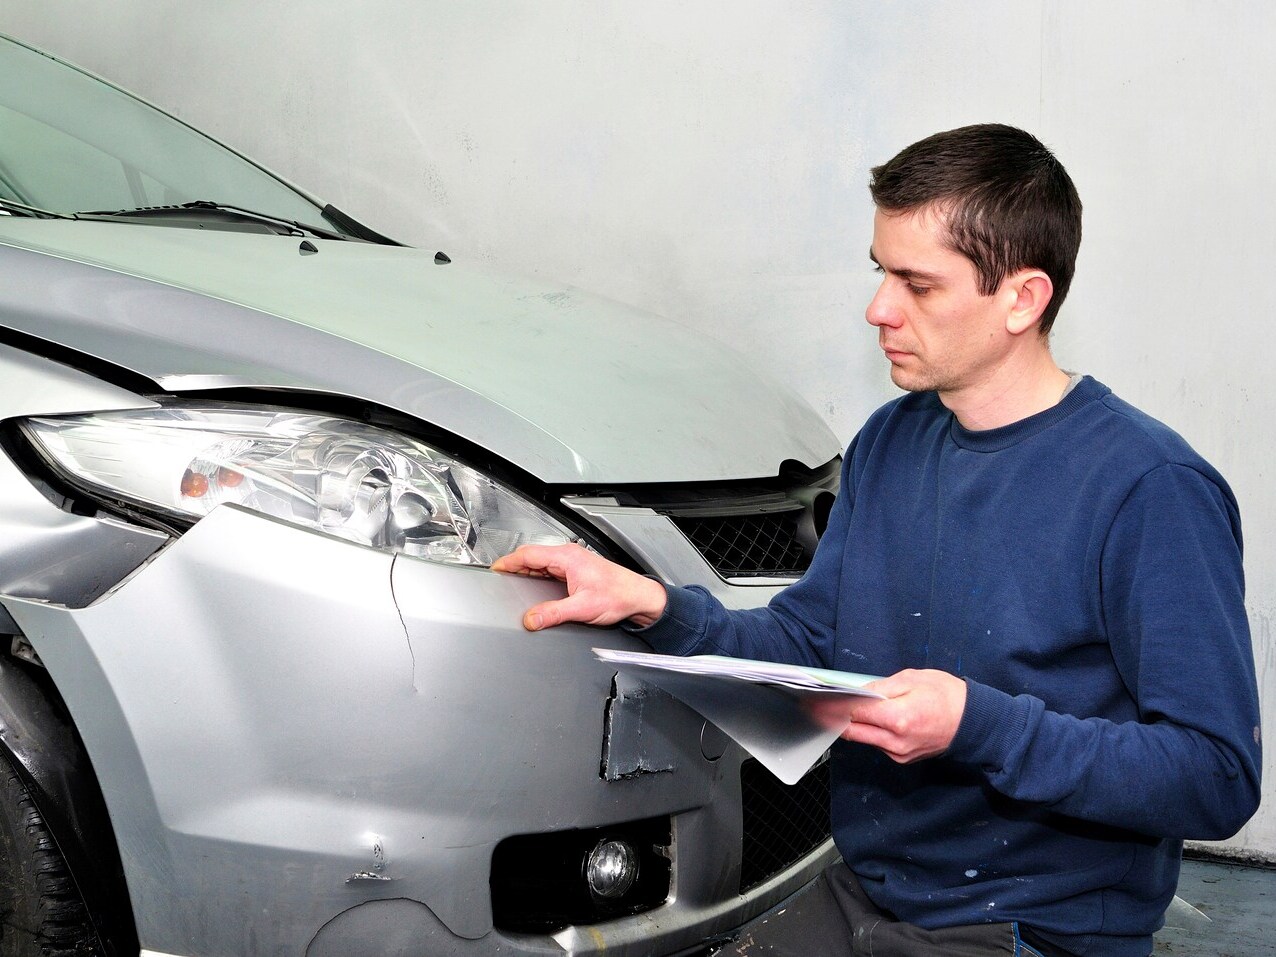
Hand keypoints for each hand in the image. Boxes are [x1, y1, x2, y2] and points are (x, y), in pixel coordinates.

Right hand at [490, 543, 667, 630]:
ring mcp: (572, 562)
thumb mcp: (582, 608)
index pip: (528, 554)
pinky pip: (549, 569)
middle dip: (514, 567)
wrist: (638, 597)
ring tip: (512, 583)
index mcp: (567, 557)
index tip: (495, 570)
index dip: (508, 562)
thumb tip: (531, 619)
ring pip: (541, 563)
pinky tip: (533, 587)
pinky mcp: (576, 570)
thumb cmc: (619, 595)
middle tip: (500, 579)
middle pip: (532, 557)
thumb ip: (553, 614)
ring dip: (526, 572)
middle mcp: (569, 555)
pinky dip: (537, 576)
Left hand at [811, 669, 966, 763]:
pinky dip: (868, 731)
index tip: (814, 702)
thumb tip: (856, 693)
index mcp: (898, 718)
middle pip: (852, 732)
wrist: (974, 723)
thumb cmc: (947, 696)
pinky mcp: (903, 758)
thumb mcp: (913, 679)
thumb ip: (880, 687)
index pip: (854, 713)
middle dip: (832, 719)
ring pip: (864, 739)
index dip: (832, 707)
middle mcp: (896, 741)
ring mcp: (899, 753)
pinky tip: (865, 719)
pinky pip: (878, 744)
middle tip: (813, 708)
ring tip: (836, 710)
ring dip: (850, 726)